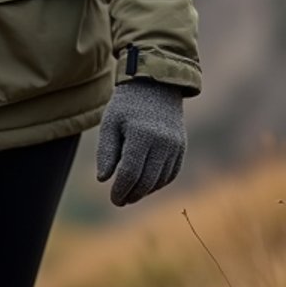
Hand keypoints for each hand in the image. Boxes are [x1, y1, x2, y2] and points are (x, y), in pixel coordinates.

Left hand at [95, 77, 186, 206]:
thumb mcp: (110, 123)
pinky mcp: (181, 147)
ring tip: (131, 194)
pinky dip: (158, 183)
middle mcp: (162, 142)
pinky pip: (171, 173)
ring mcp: (175, 145)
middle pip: (146, 180)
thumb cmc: (127, 105)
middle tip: (120, 200)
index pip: (129, 173)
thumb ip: (106, 152)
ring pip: (160, 180)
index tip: (113, 199)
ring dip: (145, 191)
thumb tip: (103, 179)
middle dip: (132, 194)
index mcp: (141, 135)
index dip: (120, 190)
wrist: (155, 86)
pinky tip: (146, 185)